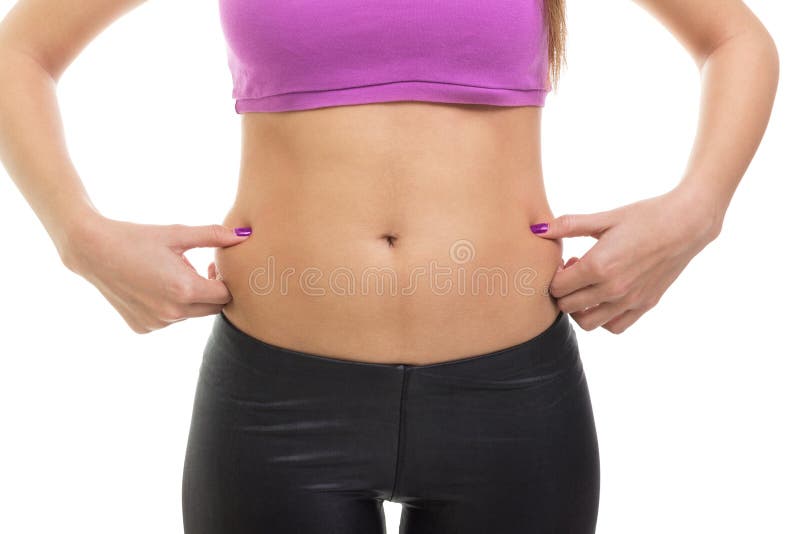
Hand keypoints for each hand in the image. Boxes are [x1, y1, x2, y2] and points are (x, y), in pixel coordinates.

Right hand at [62, 214, 251, 332]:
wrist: (93, 251)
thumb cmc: (137, 238)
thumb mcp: (177, 234)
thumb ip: (213, 235)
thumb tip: (243, 235)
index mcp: (185, 290)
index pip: (226, 295)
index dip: (224, 279)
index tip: (211, 265)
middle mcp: (173, 313)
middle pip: (213, 308)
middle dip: (212, 291)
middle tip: (198, 269)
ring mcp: (156, 324)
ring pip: (190, 315)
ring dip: (189, 298)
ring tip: (168, 274)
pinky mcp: (143, 328)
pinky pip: (168, 320)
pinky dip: (168, 306)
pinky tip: (152, 287)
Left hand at [532, 188, 720, 333]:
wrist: (687, 224)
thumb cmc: (645, 216)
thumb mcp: (605, 218)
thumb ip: (568, 225)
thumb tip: (537, 228)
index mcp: (599, 266)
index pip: (557, 287)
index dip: (554, 276)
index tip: (566, 261)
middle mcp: (613, 288)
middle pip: (568, 307)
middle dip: (563, 291)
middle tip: (574, 272)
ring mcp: (630, 300)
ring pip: (588, 323)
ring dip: (580, 308)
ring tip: (589, 285)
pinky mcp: (645, 305)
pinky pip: (614, 327)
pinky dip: (604, 318)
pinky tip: (606, 297)